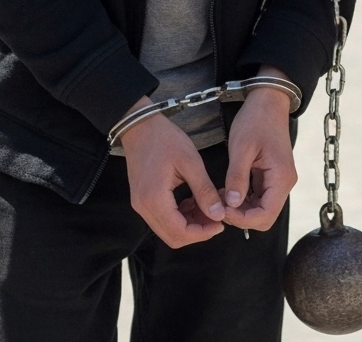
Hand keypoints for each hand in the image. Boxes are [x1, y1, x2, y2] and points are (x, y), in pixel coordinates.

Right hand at [120, 97, 226, 247]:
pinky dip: (179, 216)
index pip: (179, 232)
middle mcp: (144, 208)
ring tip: (209, 208)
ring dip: (189, 224)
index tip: (221, 223)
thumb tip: (218, 214)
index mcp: (154, 199)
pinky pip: (162, 217)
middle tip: (217, 218)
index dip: (202, 233)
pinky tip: (193, 202)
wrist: (140, 126)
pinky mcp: (142, 199)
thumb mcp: (191, 162)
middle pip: (172, 236)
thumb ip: (204, 190)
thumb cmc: (165, 139)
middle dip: (197, 231)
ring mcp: (141, 204)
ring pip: (167, 229)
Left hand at [220, 65, 297, 232]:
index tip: (223, 210)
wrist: (268, 100)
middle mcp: (284, 182)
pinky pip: (258, 196)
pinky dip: (243, 199)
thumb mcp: (242, 147)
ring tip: (221, 195)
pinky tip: (228, 189)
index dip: (243, 219)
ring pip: (260, 208)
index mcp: (281, 178)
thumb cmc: (256, 120)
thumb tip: (231, 205)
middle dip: (241, 216)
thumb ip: (237, 178)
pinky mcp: (271, 175)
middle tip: (219, 205)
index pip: (265, 216)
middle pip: (264, 216)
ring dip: (240, 208)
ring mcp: (278, 179)